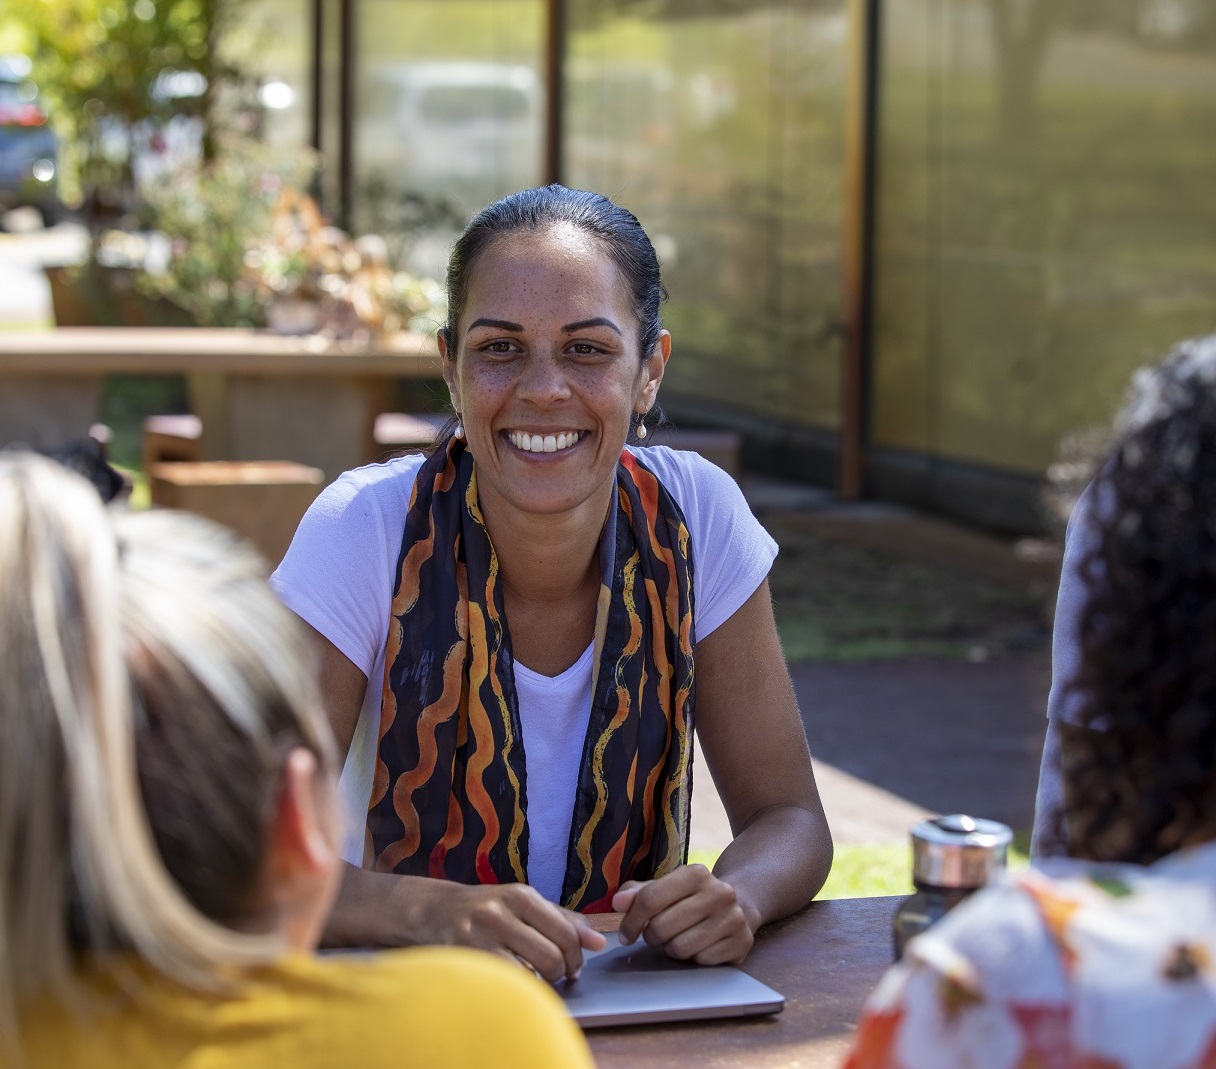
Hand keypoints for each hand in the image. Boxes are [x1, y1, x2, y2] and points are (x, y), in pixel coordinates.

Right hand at [420, 880, 605, 981]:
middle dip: (561, 972)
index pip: (566, 932)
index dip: (576, 956)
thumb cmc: (486, 909)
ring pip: (531, 973)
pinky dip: (516, 988)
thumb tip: (599, 942)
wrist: (433, 912)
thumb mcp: (522, 904)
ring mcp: (480, 936)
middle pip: (552, 955)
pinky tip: (513, 981)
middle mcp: (501, 911)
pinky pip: (505, 983)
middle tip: (556, 976)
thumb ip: (562, 920)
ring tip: (535, 978)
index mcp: (521, 895)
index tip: (574, 966)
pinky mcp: (465, 958)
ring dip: (540, 984)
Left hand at [612, 864, 755, 964]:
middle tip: (657, 934)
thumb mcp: (666, 888)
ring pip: (680, 948)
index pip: (650, 898)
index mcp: (696, 873)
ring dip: (672, 948)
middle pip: (662, 927)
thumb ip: (638, 893)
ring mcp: (733, 918)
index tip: (625, 934)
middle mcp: (719, 892)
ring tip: (679, 937)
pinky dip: (694, 958)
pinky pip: (701, 961)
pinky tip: (700, 945)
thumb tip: (618, 902)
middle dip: (652, 936)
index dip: (631, 920)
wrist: (740, 906)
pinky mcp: (742, 943)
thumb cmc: (691, 898)